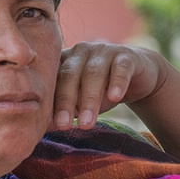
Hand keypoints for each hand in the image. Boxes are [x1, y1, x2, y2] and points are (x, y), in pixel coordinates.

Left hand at [51, 42, 167, 129]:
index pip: (51, 80)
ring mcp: (103, 50)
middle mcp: (80, 51)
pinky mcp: (126, 56)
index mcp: (63, 60)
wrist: (136, 76)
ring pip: (93, 73)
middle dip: (66, 102)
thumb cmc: (100, 91)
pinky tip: (114, 98)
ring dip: (89, 99)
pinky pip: (120, 68)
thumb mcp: (80, 102)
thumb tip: (43, 128)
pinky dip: (117, 82)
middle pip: (69, 75)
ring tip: (87, 123)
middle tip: (64, 126)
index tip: (48, 125)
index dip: (48, 102)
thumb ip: (63, 110)